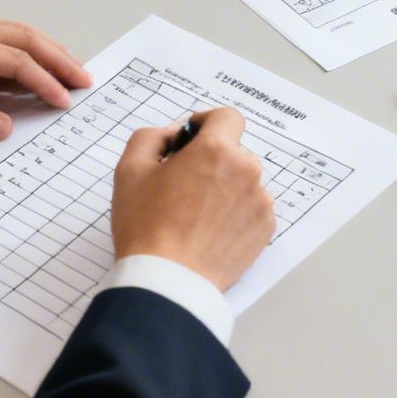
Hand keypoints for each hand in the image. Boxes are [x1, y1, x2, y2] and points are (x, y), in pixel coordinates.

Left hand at [0, 14, 92, 140]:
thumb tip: (9, 126)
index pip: (16, 61)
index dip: (45, 82)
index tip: (65, 101)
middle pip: (23, 36)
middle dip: (57, 57)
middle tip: (84, 78)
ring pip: (11, 30)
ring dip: (42, 49)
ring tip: (67, 68)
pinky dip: (19, 47)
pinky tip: (29, 63)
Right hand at [112, 107, 276, 291]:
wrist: (169, 280)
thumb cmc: (146, 226)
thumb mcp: (130, 170)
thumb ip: (151, 137)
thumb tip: (173, 135)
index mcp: (217, 150)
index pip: (227, 117)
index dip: (207, 122)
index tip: (191, 138)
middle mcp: (247, 171)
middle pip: (233, 152)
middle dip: (211, 160)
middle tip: (182, 185)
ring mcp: (260, 202)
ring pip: (243, 181)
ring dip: (224, 187)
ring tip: (195, 214)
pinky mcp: (265, 229)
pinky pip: (252, 208)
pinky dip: (235, 213)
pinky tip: (209, 230)